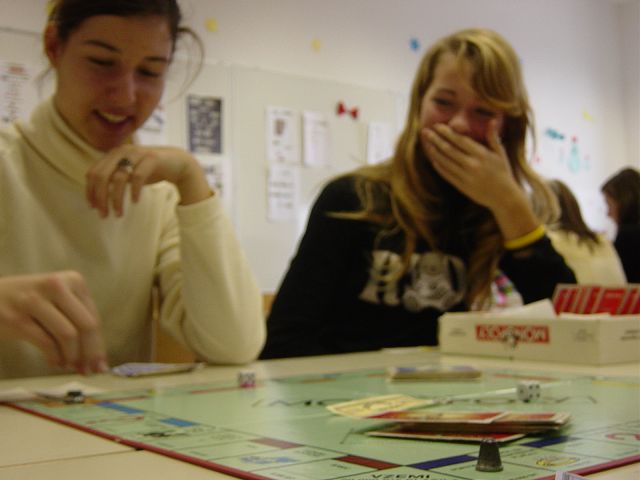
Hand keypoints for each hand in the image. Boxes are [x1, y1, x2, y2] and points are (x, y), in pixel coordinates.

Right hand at [0, 272, 106, 373]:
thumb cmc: (30, 302)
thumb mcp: (58, 299)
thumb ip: (77, 318)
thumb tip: (97, 356)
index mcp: (73, 280)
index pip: (93, 317)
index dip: (99, 345)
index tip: (101, 365)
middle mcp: (56, 285)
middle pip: (85, 326)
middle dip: (90, 353)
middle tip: (89, 371)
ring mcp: (34, 300)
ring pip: (68, 335)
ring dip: (71, 357)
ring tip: (69, 366)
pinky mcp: (16, 318)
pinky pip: (46, 343)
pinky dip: (54, 357)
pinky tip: (54, 363)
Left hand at [85, 145, 211, 216]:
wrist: (177, 162)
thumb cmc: (150, 170)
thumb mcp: (128, 173)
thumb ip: (113, 178)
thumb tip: (96, 196)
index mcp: (113, 154)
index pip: (93, 173)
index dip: (90, 191)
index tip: (92, 207)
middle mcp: (122, 152)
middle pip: (102, 176)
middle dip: (100, 198)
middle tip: (104, 214)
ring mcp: (136, 154)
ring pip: (118, 178)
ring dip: (116, 199)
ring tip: (119, 214)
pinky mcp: (151, 159)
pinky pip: (138, 177)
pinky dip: (134, 191)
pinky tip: (135, 201)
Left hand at [422, 121, 539, 239]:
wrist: (504, 196)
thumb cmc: (503, 172)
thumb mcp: (500, 153)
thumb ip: (493, 137)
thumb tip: (492, 119)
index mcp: (481, 154)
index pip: (459, 140)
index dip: (446, 132)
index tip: (437, 125)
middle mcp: (472, 164)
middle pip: (449, 149)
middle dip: (435, 139)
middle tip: (425, 132)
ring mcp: (466, 176)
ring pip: (445, 161)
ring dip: (434, 152)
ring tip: (426, 144)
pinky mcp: (462, 186)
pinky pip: (447, 174)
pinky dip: (439, 166)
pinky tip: (433, 159)